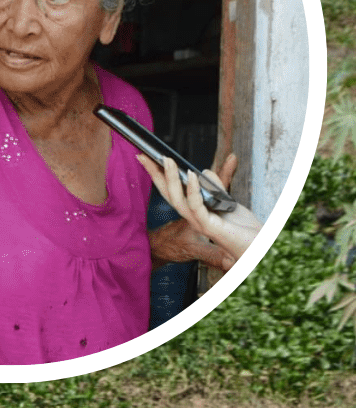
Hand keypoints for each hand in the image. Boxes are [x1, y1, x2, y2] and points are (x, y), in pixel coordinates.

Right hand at [140, 151, 261, 268]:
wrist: (262, 251)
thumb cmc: (247, 232)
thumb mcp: (228, 202)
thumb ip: (216, 186)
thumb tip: (205, 172)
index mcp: (197, 213)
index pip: (174, 191)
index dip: (161, 176)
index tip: (150, 158)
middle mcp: (194, 219)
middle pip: (168, 194)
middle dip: (155, 175)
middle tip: (145, 156)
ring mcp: (200, 224)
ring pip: (178, 200)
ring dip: (172, 178)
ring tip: (169, 160)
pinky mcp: (210, 228)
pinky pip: (196, 207)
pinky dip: (193, 190)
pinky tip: (193, 176)